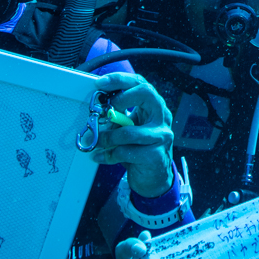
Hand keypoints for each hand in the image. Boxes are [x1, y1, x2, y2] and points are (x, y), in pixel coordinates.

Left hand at [91, 71, 175, 196]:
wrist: (154, 178)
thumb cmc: (139, 149)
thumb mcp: (128, 128)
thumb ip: (118, 117)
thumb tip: (96, 112)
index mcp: (154, 106)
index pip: (140, 83)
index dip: (120, 79)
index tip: (100, 83)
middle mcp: (162, 117)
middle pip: (146, 93)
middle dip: (121, 99)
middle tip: (107, 111)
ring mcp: (162, 136)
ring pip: (128, 132)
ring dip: (107, 138)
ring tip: (97, 142)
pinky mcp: (156, 155)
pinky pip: (126, 152)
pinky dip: (109, 155)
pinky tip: (101, 156)